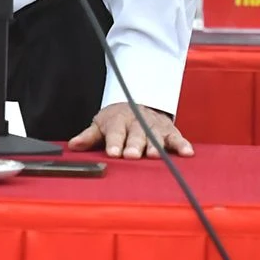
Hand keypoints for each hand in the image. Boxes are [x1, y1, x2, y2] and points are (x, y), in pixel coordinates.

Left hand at [68, 102, 192, 158]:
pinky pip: (177, 137)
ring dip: (156, 145)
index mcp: (119, 120)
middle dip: (134, 144)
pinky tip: (187, 153)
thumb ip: (89, 136)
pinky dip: (183, 145)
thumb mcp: (101, 125)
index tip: (113, 153)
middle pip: (136, 134)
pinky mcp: (170, 130)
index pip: (115, 132)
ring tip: (154, 156)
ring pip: (156, 135)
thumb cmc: (117, 121)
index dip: (114, 142)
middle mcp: (137, 121)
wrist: (137, 103)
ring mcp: (155, 125)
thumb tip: (72, 145)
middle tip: (132, 155)